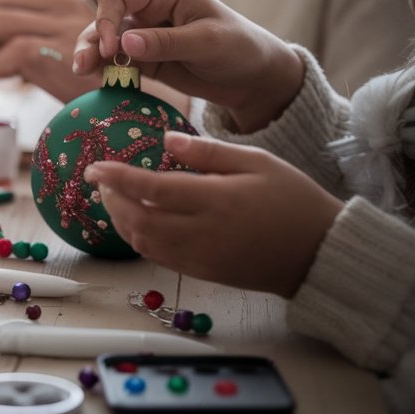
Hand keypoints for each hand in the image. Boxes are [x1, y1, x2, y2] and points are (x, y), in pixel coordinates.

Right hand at [73, 0, 304, 132]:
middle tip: (84, 66)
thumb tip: (123, 44)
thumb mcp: (206, 43)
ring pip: (104, 40)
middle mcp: (148, 8)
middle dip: (93, 39)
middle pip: (104, 17)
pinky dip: (104, 70)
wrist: (254, 78)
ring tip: (82, 72)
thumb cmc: (239, 49)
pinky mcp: (143, 58)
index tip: (113, 50)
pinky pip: (115, 61)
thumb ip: (165, 43)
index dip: (107, 19)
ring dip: (92, 54)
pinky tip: (97, 80)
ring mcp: (143, 33)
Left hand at [84, 132, 341, 297]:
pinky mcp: (202, 273)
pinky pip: (158, 257)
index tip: (94, 167)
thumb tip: (166, 140)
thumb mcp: (257, 162)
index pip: (153, 189)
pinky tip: (137, 220)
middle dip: (112, 200)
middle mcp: (203, 233)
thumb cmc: (292, 200)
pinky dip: (139, 238)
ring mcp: (200, 257)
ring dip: (121, 220)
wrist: (320, 253)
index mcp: (216, 201)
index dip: (118, 178)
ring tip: (113, 197)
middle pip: (139, 219)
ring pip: (143, 242)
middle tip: (101, 180)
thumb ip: (209, 152)